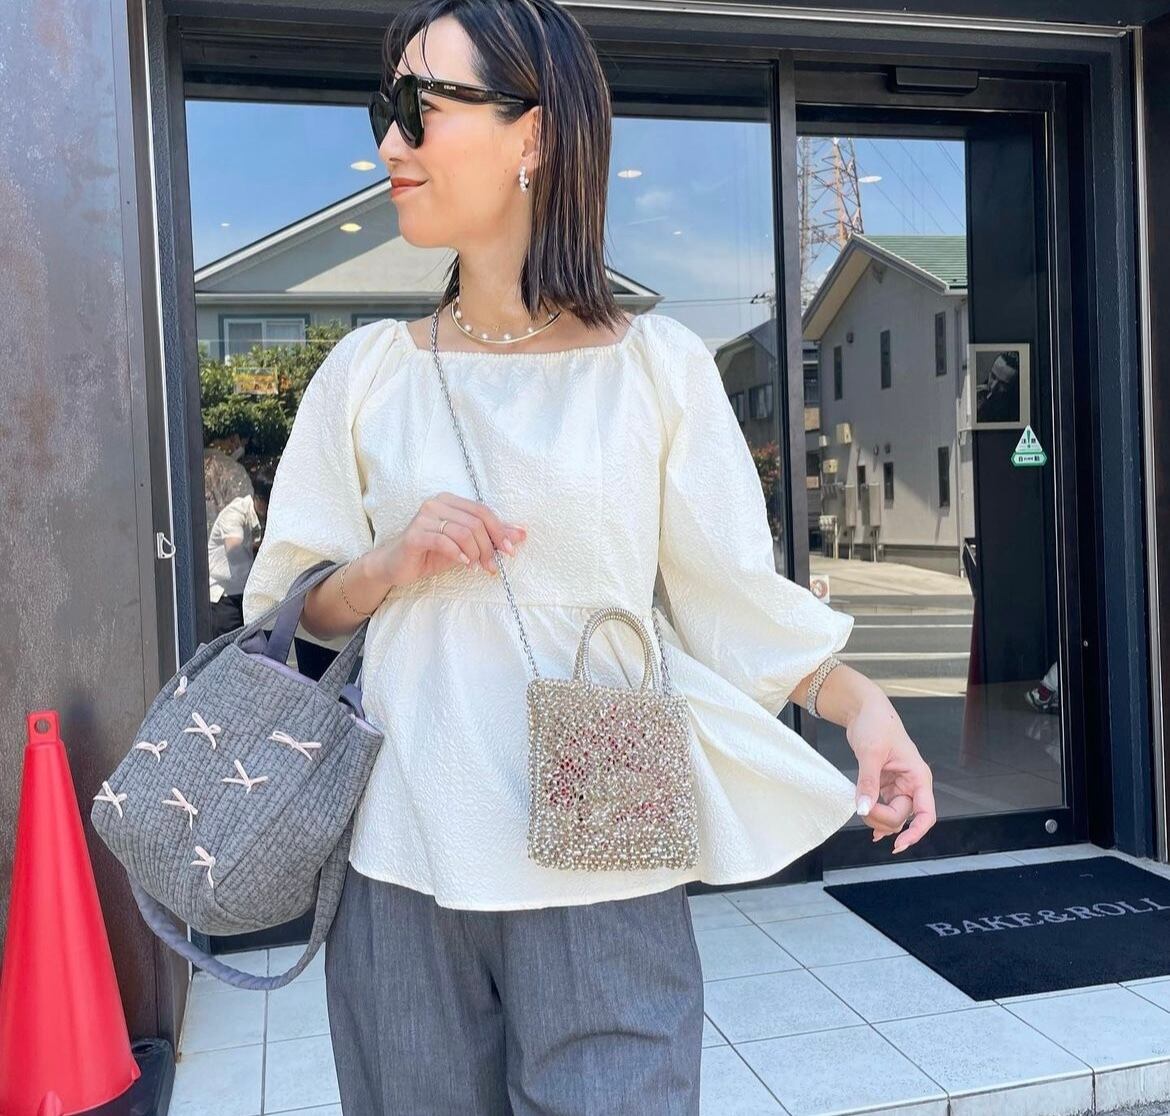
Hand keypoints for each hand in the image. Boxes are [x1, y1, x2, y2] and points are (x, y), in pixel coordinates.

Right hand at [374, 492, 527, 587]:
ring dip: (476, 553)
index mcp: (450, 501)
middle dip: (489, 546)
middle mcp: (436, 503)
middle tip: (492, 565)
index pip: (483, 511)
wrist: (396, 565)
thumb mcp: (466, 546)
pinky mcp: (415, 534)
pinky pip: (444, 541)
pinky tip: (464, 564)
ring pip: (463, 532)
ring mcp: (424, 517)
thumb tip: (521, 534)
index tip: (510, 551)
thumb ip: (490, 538)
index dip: (500, 531)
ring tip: (478, 567)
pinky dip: (458, 554)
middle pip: (475, 522)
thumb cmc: (431, 553)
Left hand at [847, 693, 936, 854]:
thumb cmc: (876, 723)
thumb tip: (863, 808)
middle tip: (860, 807)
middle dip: (881, 818)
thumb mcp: (870, 753)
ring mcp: (898, 786)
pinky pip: (882, 807)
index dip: (916, 832)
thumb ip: (868, 783)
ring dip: (875, 817)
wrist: (863, 710)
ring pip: (891, 815)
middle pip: (902, 817)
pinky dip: (874, 815)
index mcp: (918, 776)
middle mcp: (911, 784)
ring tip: (858, 806)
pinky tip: (868, 824)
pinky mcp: (884, 785)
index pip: (926, 814)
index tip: (899, 844)